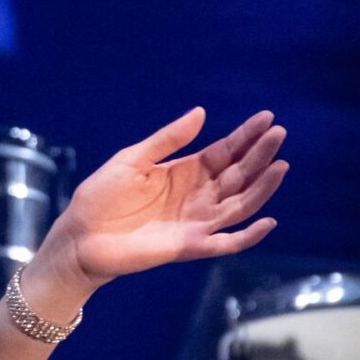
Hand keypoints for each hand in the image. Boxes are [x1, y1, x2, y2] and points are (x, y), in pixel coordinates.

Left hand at [28, 107, 286, 310]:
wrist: (80, 235)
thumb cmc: (102, 197)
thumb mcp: (133, 159)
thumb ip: (167, 140)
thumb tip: (201, 113)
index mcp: (185, 172)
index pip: (224, 152)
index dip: (246, 136)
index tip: (267, 119)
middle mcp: (197, 196)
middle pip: (238, 175)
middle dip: (259, 155)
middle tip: (279, 134)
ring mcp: (196, 222)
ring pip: (240, 205)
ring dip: (262, 188)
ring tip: (280, 166)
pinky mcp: (190, 246)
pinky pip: (226, 242)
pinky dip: (249, 236)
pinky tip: (267, 221)